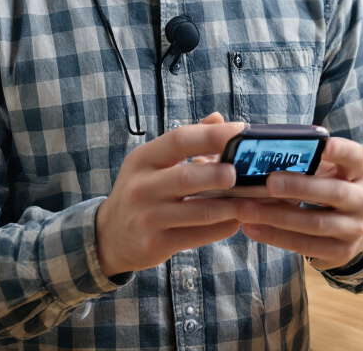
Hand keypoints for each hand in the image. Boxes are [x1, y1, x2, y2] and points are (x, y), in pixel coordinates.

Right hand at [95, 112, 246, 276]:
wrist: (110, 236)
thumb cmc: (142, 192)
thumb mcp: (153, 163)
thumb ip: (185, 142)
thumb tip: (218, 118)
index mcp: (143, 159)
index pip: (180, 139)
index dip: (213, 134)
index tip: (241, 130)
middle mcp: (142, 186)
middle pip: (189, 176)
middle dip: (221, 173)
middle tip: (243, 172)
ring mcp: (147, 217)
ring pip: (198, 211)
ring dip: (230, 206)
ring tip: (251, 200)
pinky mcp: (155, 244)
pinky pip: (198, 236)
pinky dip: (222, 228)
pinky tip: (237, 221)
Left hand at [236, 136, 362, 270]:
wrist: (348, 229)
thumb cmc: (326, 190)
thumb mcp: (325, 173)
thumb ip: (306, 163)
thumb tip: (261, 157)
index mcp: (357, 172)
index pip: (355, 156)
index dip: (341, 150)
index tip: (323, 145)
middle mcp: (362, 200)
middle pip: (335, 192)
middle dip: (299, 187)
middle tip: (269, 183)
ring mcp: (354, 229)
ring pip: (315, 223)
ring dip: (276, 216)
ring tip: (245, 209)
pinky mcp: (340, 252)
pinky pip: (305, 245)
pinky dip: (275, 237)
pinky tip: (252, 228)